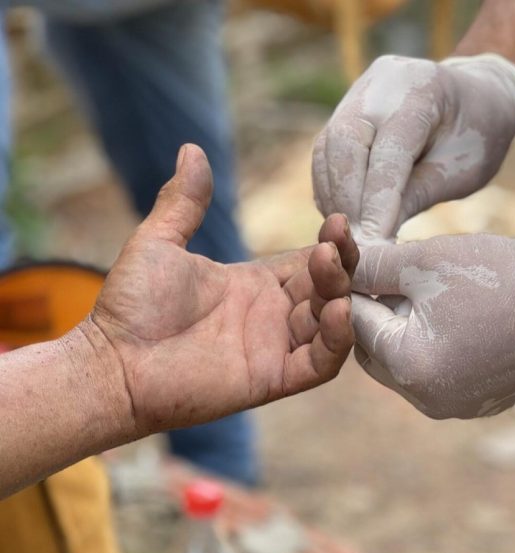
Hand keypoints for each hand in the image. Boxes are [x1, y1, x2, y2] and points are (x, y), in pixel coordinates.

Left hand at [87, 145, 356, 435]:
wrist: (112, 362)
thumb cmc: (132, 306)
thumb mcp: (160, 243)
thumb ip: (184, 201)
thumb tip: (191, 149)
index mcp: (254, 284)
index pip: (309, 261)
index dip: (330, 243)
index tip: (336, 220)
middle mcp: (272, 315)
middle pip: (328, 287)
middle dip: (340, 262)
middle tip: (335, 239)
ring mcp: (276, 348)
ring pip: (330, 321)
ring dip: (340, 292)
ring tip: (329, 262)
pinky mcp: (274, 378)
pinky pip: (321, 363)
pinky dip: (338, 340)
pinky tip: (337, 310)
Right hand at [312, 54, 514, 242]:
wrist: (476, 96)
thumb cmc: (478, 137)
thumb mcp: (462, 170)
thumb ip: (417, 195)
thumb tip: (374, 238)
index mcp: (422, 89)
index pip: (388, 152)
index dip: (377, 201)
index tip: (372, 244)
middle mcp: (382, 82)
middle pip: (345, 143)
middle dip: (347, 199)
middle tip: (356, 245)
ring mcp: (359, 92)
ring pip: (328, 147)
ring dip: (334, 197)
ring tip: (349, 237)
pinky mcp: (345, 109)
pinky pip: (326, 151)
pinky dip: (331, 187)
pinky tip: (344, 219)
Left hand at [350, 234, 514, 418]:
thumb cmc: (499, 279)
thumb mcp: (425, 260)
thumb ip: (372, 264)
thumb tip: (335, 261)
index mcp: (408, 367)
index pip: (354, 321)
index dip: (351, 283)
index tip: (356, 257)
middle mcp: (426, 399)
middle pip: (375, 348)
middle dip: (377, 309)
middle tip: (389, 274)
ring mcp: (454, 405)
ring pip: (405, 361)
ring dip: (405, 327)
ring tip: (423, 291)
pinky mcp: (478, 403)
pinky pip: (437, 372)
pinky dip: (435, 344)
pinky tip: (453, 314)